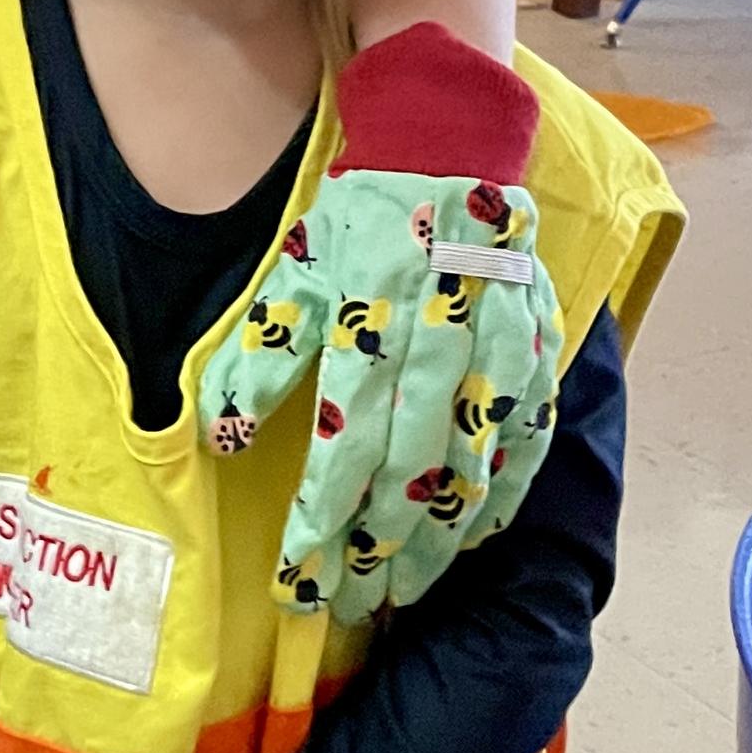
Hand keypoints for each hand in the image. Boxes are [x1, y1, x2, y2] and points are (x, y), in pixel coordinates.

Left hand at [201, 170, 562, 617]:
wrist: (451, 148)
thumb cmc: (363, 214)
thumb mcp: (295, 272)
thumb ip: (257, 359)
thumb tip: (213, 438)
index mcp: (371, 332)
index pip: (343, 455)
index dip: (320, 527)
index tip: (297, 582)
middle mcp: (438, 352)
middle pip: (408, 479)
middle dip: (376, 552)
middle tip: (350, 604)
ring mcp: (497, 355)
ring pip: (471, 473)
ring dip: (438, 543)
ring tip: (406, 592)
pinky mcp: (537, 352)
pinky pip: (526, 443)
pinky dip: (502, 498)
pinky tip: (475, 539)